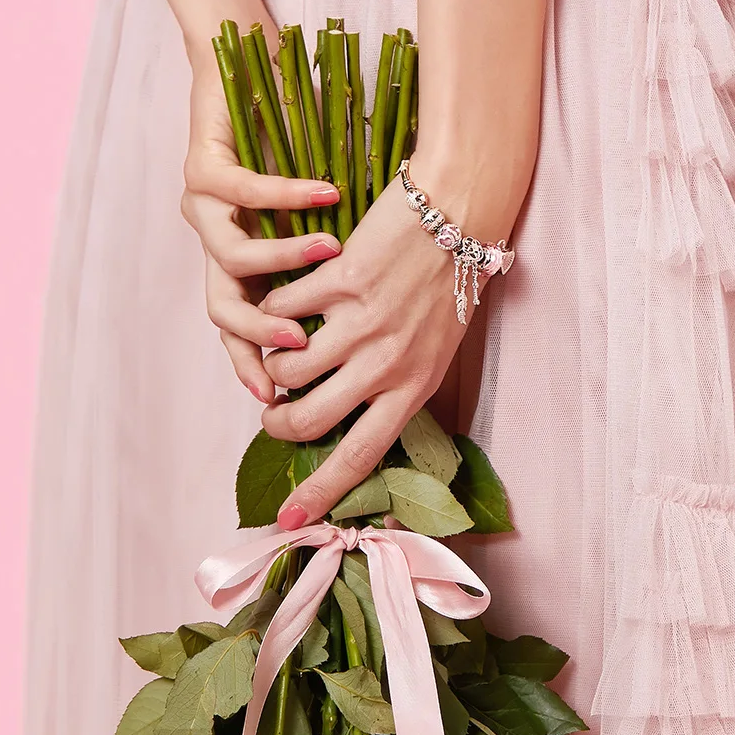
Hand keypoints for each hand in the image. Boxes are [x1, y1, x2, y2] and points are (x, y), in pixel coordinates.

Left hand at [180, 48, 342, 402]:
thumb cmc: (310, 160)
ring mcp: (204, 210)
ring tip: (331, 255)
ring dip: (283, 260)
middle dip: (258, 335)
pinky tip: (329, 193)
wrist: (259, 80)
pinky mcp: (203, 166)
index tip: (280, 403)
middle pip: (223, 310)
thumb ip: (335, 281)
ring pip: (231, 258)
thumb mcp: (326, 232)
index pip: (241, 336)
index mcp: (244, 272)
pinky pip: (243, 191)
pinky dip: (287, 194)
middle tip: (299, 346)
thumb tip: (379, 334)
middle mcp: (218, 247)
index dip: (254, 367)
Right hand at [258, 176, 480, 526]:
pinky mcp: (340, 281)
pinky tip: (290, 298)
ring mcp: (362, 323)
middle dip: (277, 421)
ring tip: (283, 349)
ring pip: (289, 366)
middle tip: (272, 410)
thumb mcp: (436, 349)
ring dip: (276, 362)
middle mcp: (387, 364)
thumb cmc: (452, 281)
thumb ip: (394, 386)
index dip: (320, 493)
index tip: (289, 522)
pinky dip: (277, 308)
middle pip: (309, 418)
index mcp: (414, 388)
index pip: (360, 456)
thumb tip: (345, 416)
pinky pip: (285, 310)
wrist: (461, 212)